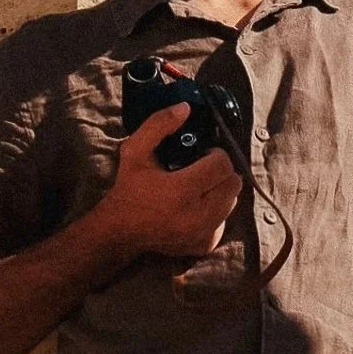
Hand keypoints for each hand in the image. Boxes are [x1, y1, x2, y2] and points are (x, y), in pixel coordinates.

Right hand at [100, 103, 242, 257]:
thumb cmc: (129, 188)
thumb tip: (186, 108)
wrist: (120, 231)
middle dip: (222, 171)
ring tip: (201, 185)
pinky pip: (224, 221)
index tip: (203, 153)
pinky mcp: (203, 245)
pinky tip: (198, 205)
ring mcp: (201, 234)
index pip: (222, 166)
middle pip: (233, 184)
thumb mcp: (135, 151)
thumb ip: (159, 125)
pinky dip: (216, 210)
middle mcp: (196, 216)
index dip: (216, 154)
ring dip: (221, 190)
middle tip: (204, 168)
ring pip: (232, 202)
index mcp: (181, 191)